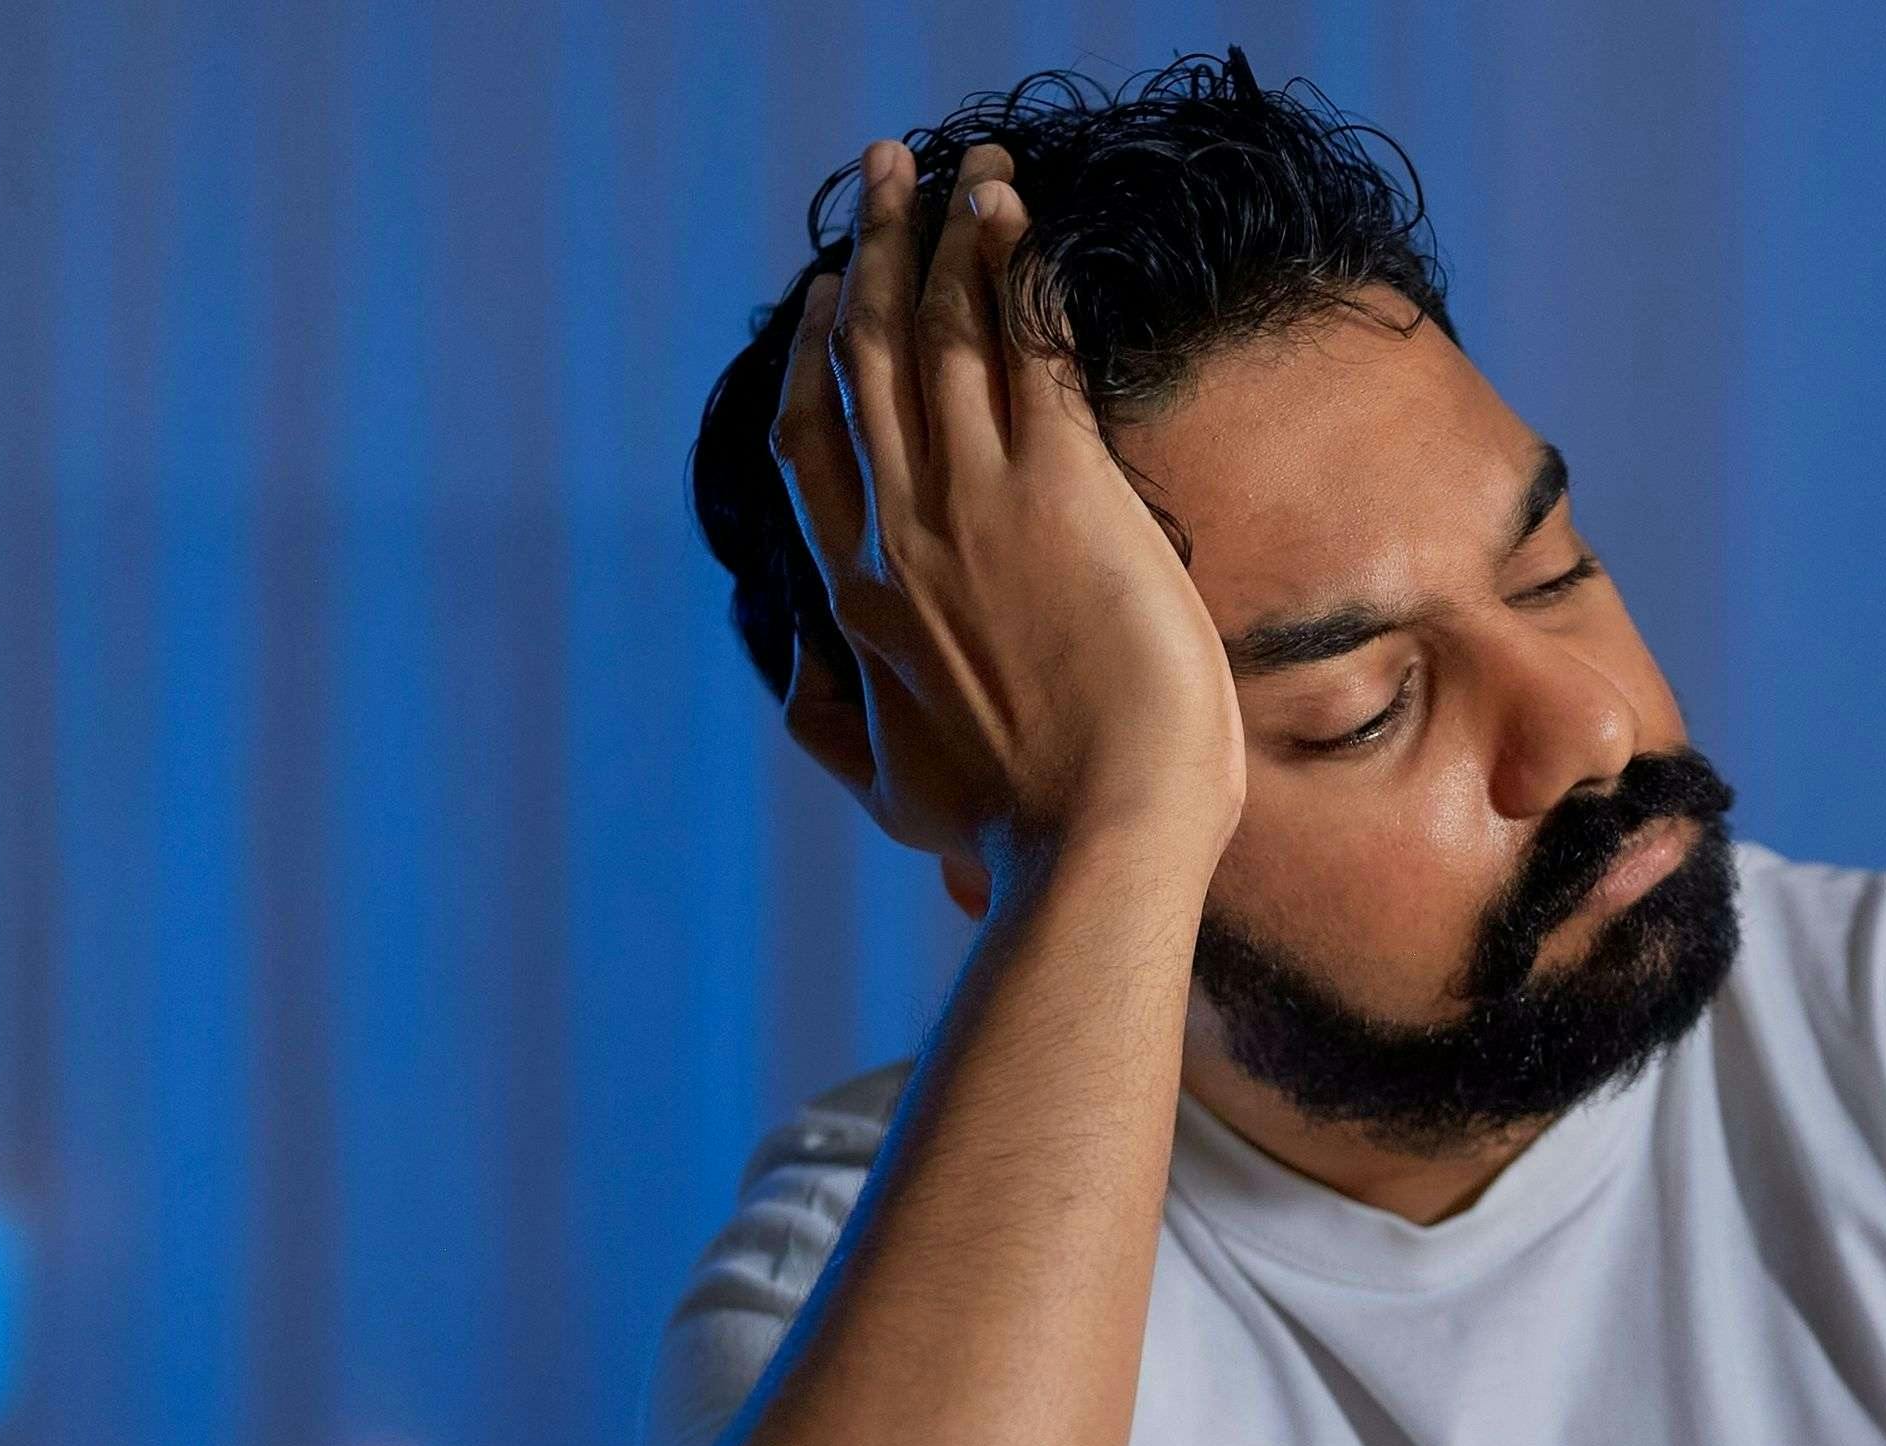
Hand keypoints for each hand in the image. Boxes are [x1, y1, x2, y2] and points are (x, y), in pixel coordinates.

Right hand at [771, 139, 1244, 887]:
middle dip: (877, 253)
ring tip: (959, 166)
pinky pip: (1029, 350)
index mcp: (856, 596)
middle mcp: (901, 530)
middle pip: (869, 358)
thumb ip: (826, 720)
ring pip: (946, 335)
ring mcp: (978, 503)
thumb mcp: (889, 788)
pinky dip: (1019, 273)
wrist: (1099, 839)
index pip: (812, 443)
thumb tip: (786, 665)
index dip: (815, 353)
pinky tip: (1020, 217)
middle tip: (884, 176)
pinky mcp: (1064, 490)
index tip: (831, 292)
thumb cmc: (1015, 831)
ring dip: (950, 236)